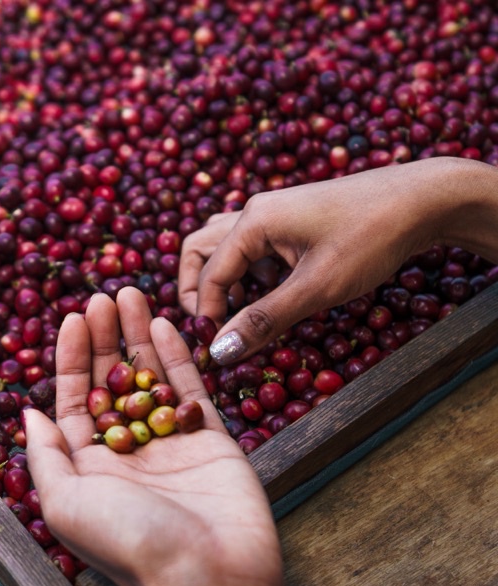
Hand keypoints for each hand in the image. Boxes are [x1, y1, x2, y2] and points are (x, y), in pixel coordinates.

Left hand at [24, 290, 360, 585]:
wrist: (208, 577)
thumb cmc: (128, 543)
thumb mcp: (65, 502)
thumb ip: (46, 455)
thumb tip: (28, 413)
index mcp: (90, 468)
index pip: (76, 401)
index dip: (73, 359)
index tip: (74, 318)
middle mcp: (129, 454)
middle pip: (113, 383)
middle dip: (106, 340)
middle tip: (103, 296)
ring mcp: (172, 445)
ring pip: (151, 379)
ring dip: (138, 338)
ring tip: (131, 295)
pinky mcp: (213, 442)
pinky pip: (191, 391)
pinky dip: (177, 358)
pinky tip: (163, 325)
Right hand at [178, 158, 497, 363]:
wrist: (423, 200)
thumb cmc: (371, 238)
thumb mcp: (316, 287)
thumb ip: (264, 319)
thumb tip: (221, 351)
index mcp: (253, 222)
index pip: (209, 274)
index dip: (205, 315)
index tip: (214, 350)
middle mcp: (254, 212)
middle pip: (199, 250)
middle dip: (195, 290)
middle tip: (208, 326)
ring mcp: (273, 212)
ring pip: (223, 245)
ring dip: (219, 279)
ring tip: (234, 312)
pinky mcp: (291, 220)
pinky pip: (250, 246)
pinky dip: (246, 272)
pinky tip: (268, 293)